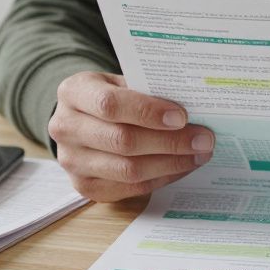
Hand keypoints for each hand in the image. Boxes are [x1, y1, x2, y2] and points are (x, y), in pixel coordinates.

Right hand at [48, 72, 213, 202]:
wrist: (83, 118)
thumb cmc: (111, 95)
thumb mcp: (121, 81)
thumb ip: (148, 90)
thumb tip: (195, 106)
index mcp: (73, 92)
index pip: (110, 104)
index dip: (148, 112)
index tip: (182, 116)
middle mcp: (65, 127)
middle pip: (122, 141)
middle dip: (170, 142)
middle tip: (204, 139)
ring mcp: (71, 161)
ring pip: (128, 169)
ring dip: (171, 163)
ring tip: (199, 154)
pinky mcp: (84, 187)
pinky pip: (130, 188)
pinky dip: (161, 178)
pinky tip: (182, 166)